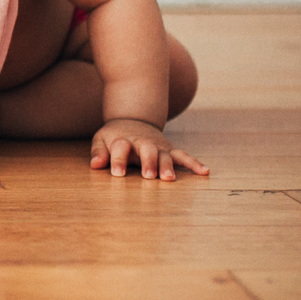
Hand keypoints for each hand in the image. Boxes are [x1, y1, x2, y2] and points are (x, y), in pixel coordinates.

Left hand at [90, 118, 208, 180]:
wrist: (132, 121)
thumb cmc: (115, 136)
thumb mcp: (101, 140)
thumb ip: (98, 152)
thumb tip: (95, 165)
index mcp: (124, 140)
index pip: (121, 147)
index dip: (118, 159)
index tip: (117, 173)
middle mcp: (143, 142)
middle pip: (147, 150)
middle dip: (148, 162)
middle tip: (148, 176)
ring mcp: (158, 146)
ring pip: (165, 155)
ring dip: (167, 166)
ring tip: (169, 179)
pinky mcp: (169, 150)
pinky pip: (183, 155)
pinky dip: (194, 163)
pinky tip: (205, 171)